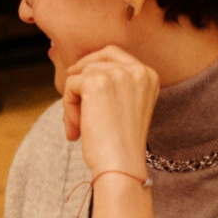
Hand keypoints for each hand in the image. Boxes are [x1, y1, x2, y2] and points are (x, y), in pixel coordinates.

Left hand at [61, 45, 158, 178]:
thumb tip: (76, 71)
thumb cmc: (120, 143)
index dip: (92, 62)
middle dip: (80, 80)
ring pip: (80, 76)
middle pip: (95, 60)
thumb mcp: (125, 105)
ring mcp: (118, 74)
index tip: (76, 75)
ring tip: (79, 127)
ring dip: (73, 102)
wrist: (121, 164)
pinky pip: (70, 86)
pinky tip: (77, 128)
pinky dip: (68, 108)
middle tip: (70, 99)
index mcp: (149, 75)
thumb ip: (113, 85)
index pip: (113, 53)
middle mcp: (138, 71)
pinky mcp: (96, 83)